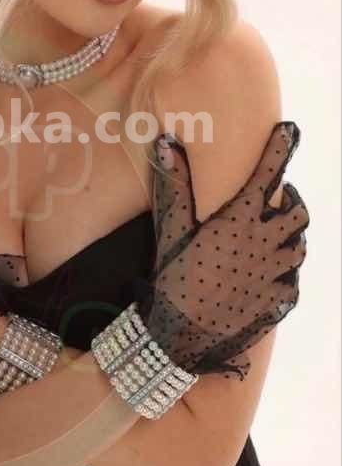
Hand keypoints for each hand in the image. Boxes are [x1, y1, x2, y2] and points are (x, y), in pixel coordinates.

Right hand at [145, 120, 309, 377]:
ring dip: (289, 235)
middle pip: (297, 212)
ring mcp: (276, 274)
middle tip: (278, 197)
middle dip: (291, 200)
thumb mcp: (173, 230)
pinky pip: (293, 279)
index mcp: (239, 221)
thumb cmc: (175, 278)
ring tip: (272, 235)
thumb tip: (167, 143)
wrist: (184, 336)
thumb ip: (174, 186)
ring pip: (299, 246)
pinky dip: (285, 271)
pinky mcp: (280, 300)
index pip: (268, 175)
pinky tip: (268, 274)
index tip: (289, 130)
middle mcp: (265, 243)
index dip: (280, 149)